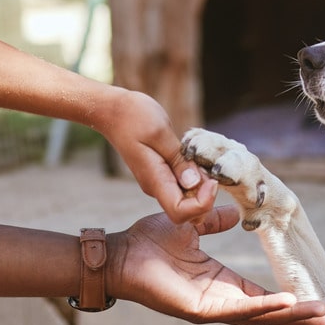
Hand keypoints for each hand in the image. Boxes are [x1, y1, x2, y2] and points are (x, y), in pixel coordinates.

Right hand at [98, 89, 217, 223]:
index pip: (180, 213)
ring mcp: (157, 181)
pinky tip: (196, 158)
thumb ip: (178, 159)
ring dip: (201, 187)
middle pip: (186, 211)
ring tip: (203, 160)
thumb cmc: (133, 116)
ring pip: (186, 199)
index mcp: (154, 180)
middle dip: (206, 197)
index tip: (212, 180)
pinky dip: (195, 178)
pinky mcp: (160, 173)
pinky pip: (182, 185)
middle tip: (211, 169)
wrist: (112, 111)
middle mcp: (155, 187)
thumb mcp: (160, 132)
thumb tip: (195, 184)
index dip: (202, 204)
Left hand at [108, 207, 324, 324]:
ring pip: (258, 317)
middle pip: (269, 315)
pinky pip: (236, 310)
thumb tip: (237, 214)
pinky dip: (262, 307)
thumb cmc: (149, 241)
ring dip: (289, 316)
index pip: (263, 298)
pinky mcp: (197, 310)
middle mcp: (219, 301)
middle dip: (300, 319)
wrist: (119, 251)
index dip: (290, 302)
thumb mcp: (191, 224)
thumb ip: (213, 219)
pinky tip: (285, 304)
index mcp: (220, 284)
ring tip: (319, 315)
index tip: (317, 302)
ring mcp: (210, 308)